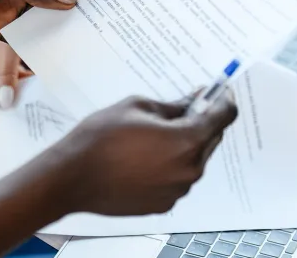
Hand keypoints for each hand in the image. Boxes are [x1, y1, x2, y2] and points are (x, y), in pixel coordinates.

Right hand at [0, 35, 30, 109]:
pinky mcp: (2, 49)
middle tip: (11, 108)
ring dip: (11, 86)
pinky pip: (7, 69)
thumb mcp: (6, 44)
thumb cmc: (7, 12)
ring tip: (26, 96)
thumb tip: (4, 98)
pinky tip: (31, 82)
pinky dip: (18, 76)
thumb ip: (5, 71)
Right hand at [53, 91, 237, 215]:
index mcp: (187, 141)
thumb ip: (172, 105)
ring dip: (184, 145)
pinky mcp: (164, 203)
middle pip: (211, 139)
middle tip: (183, 108)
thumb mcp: (137, 107)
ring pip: (194, 160)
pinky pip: (177, 178)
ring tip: (154, 135)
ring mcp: (178, 190)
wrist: (73, 176)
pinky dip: (170, 165)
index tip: (218, 92)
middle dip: (201, 121)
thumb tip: (192, 102)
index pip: (224, 116)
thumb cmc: (101, 138)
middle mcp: (189, 169)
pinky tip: (145, 156)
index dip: (223, 100)